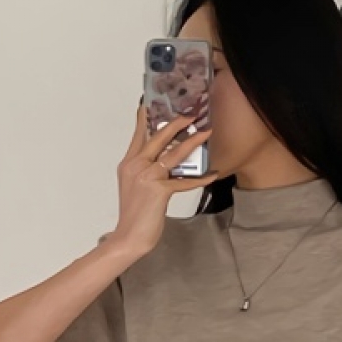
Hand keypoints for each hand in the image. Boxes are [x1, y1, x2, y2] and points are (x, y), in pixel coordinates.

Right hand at [111, 99, 216, 255]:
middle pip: (158, 138)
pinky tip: (212, 174)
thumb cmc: (134, 215)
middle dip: (176, 124)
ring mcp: (147, 177)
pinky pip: (184, 182)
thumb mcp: (135, 187)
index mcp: (128, 164)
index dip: (145, 119)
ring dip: (192, 142)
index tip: (151, 105)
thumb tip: (162, 162)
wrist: (129, 236)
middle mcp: (136, 166)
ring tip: (205, 132)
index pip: (138, 136)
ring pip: (173, 154)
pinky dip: (200, 179)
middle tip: (190, 114)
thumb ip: (145, 171)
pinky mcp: (159, 190)